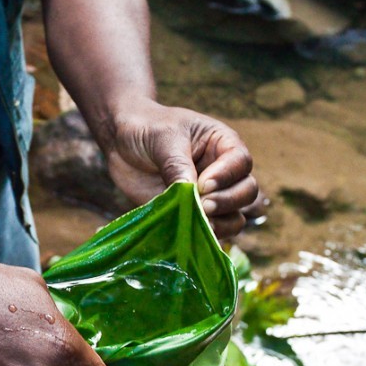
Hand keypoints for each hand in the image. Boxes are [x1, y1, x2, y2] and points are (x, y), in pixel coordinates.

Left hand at [100, 98, 257, 237]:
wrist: (119, 142)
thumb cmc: (146, 129)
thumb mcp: (163, 138)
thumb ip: (177, 165)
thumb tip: (192, 195)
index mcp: (221, 143)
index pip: (241, 162)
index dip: (227, 176)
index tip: (203, 185)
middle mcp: (222, 171)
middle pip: (246, 191)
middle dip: (227, 202)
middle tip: (202, 207)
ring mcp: (209, 196)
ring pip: (234, 216)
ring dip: (221, 224)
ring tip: (198, 224)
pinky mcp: (192, 215)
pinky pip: (210, 231)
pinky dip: (203, 237)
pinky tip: (188, 236)